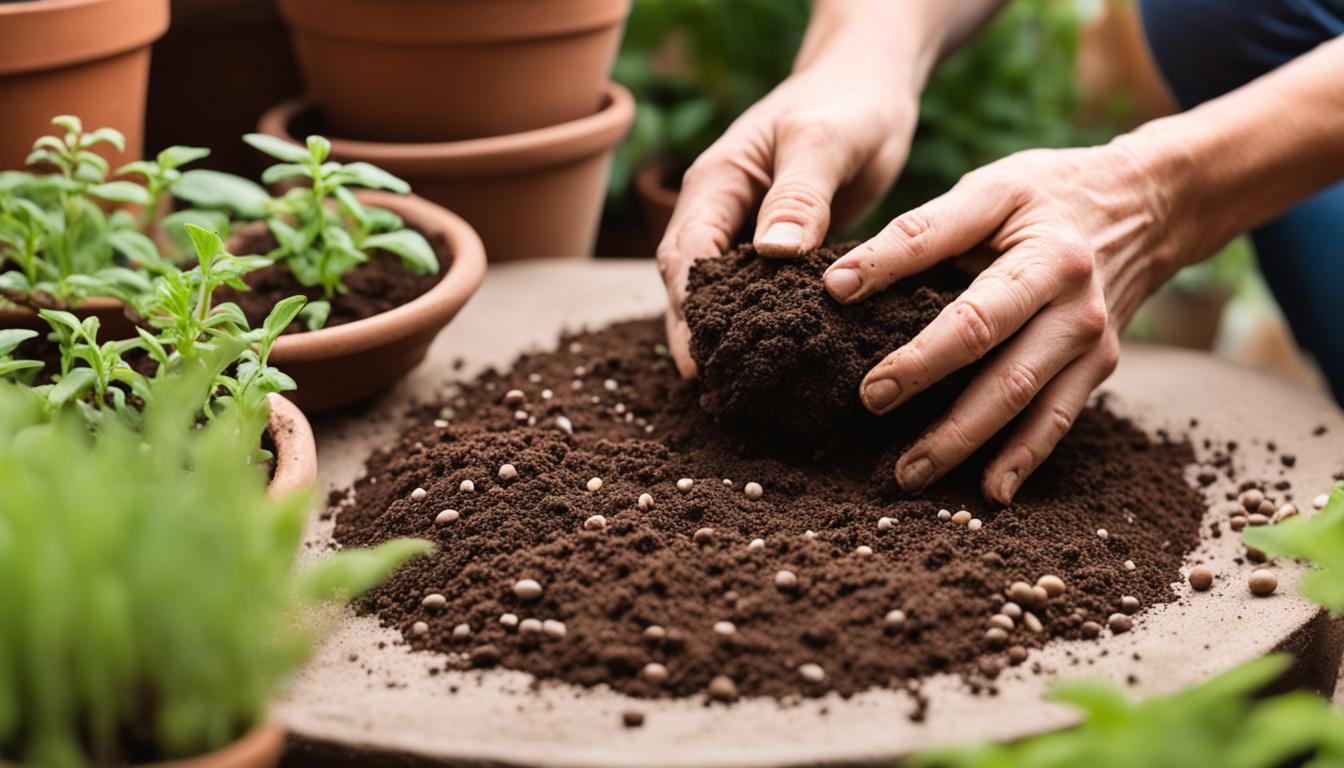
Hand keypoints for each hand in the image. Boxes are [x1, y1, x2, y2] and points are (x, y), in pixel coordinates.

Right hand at [656, 56, 920, 377]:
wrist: (871, 84)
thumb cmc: (847, 101)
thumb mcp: (826, 140)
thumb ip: (800, 194)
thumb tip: (771, 255)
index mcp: (716, 182)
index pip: (685, 256)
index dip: (687, 310)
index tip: (699, 361)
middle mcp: (720, 211)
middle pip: (690, 285)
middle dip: (697, 336)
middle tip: (717, 394)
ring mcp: (745, 232)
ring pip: (721, 295)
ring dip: (725, 338)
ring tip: (739, 394)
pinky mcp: (776, 250)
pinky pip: (759, 293)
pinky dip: (761, 326)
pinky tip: (777, 363)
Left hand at [823, 141, 1185, 503]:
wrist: (1147, 207)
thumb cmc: (1046, 197)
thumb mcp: (990, 190)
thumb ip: (918, 233)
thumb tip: (838, 283)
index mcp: (1037, 244)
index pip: (952, 259)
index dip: (892, 277)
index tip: (836, 298)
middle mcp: (1070, 293)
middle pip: (988, 342)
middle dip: (924, 375)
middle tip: (869, 402)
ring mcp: (1089, 336)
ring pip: (1021, 396)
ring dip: (963, 438)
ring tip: (909, 471)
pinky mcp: (1099, 367)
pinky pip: (1057, 420)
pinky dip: (1022, 459)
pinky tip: (989, 493)